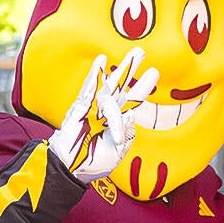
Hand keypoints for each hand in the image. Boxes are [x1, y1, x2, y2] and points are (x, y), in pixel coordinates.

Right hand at [47, 48, 154, 182]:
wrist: (70, 170)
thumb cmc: (93, 164)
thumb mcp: (117, 151)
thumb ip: (125, 132)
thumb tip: (132, 112)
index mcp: (117, 124)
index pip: (132, 102)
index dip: (142, 88)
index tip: (152, 73)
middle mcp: (106, 114)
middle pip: (121, 88)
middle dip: (131, 70)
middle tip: (141, 52)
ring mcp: (92, 110)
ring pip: (108, 86)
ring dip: (119, 70)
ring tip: (128, 54)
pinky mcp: (79, 110)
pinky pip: (88, 91)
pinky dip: (95, 77)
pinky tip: (101, 62)